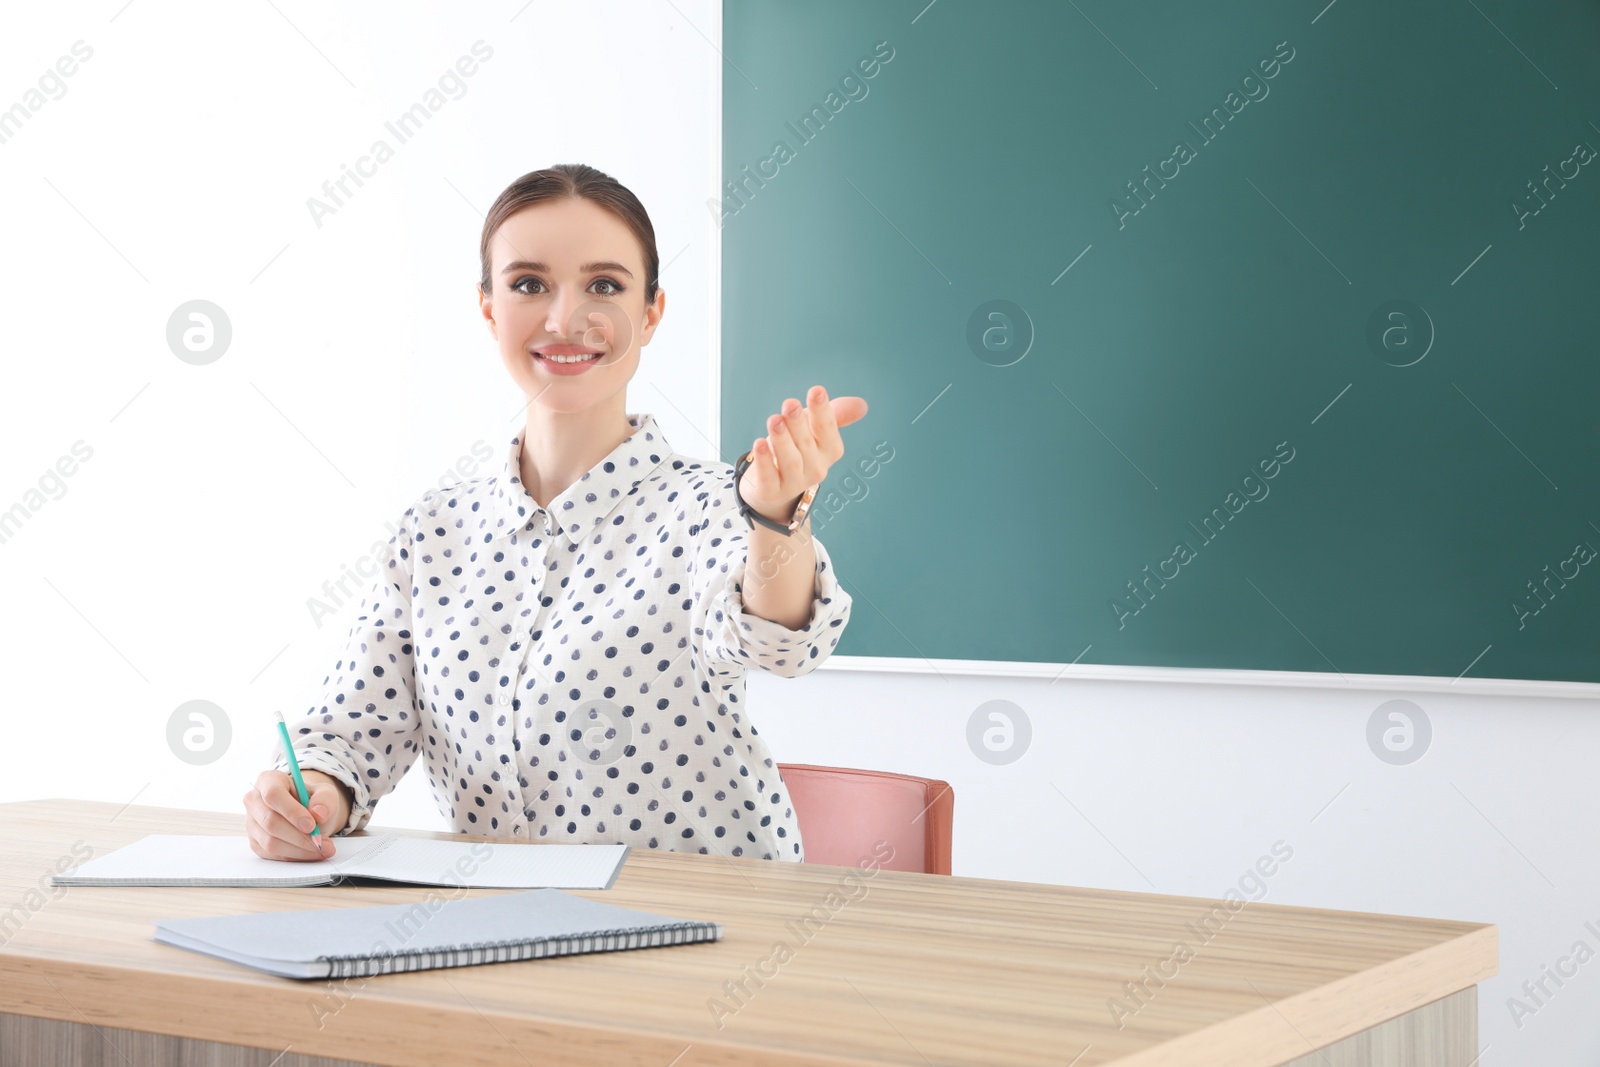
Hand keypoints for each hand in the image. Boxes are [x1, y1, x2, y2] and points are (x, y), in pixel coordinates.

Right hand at [243, 769, 350, 860]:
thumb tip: (319, 812)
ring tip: (322, 848)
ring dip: (299, 849)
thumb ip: (325, 799)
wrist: (308, 814)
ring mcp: (252, 823)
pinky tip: (311, 852)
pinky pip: (272, 854)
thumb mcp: (326, 793)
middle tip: (322, 842)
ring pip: (270, 842)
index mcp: (269, 780)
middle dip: (299, 836)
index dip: (291, 811)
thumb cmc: (313, 800)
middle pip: (270, 822)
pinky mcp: (255, 843)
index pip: (273, 794)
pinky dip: (294, 856)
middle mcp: (254, 801)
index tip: (311, 825)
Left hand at [738, 385, 867, 524]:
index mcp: (829, 450)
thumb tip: (862, 405)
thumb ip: (834, 415)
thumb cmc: (796, 448)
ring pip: (790, 461)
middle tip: (790, 404)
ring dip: (782, 440)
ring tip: (774, 420)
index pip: (828, 429)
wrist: (773, 485)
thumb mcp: (812, 427)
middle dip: (798, 423)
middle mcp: (816, 469)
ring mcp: (794, 483)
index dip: (822, 411)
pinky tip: (759, 444)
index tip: (817, 391)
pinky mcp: (772, 493)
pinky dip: (764, 462)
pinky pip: (769, 478)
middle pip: (806, 444)